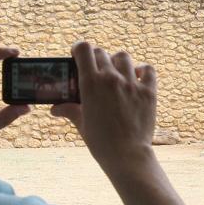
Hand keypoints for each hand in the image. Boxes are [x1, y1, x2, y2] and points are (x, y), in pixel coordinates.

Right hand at [51, 41, 157, 172]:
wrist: (127, 156)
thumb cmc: (101, 142)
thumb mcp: (82, 124)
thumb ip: (70, 110)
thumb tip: (55, 109)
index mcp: (91, 83)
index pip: (84, 49)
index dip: (80, 49)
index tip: (78, 55)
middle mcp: (111, 78)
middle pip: (102, 53)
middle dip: (96, 58)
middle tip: (96, 70)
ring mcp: (131, 83)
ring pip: (123, 57)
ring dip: (117, 62)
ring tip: (116, 73)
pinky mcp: (148, 91)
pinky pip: (147, 69)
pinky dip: (142, 70)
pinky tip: (136, 77)